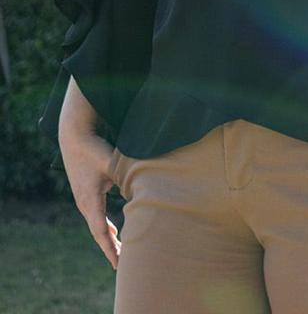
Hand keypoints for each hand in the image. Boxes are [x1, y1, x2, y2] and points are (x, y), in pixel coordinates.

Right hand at [59, 129, 122, 271]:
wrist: (74, 137)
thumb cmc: (94, 148)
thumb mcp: (111, 163)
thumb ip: (124, 177)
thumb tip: (139, 191)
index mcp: (90, 200)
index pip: (101, 231)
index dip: (110, 248)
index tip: (118, 262)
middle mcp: (85, 204)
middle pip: (99, 232)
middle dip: (110, 249)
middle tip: (120, 266)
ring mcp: (84, 199)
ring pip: (97, 225)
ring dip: (108, 239)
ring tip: (118, 253)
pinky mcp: (86, 193)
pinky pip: (96, 216)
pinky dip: (105, 227)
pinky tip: (114, 232)